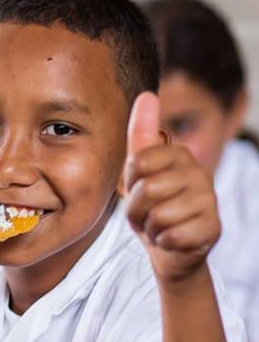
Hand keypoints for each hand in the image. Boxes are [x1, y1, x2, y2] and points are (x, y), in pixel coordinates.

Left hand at [124, 92, 219, 282]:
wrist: (169, 247)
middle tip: (147, 213)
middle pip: (146, 190)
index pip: (137, 163)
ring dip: (149, 227)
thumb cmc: (151, 207)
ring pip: (157, 215)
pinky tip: (172, 239)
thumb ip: (140, 136)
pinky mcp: (213, 228)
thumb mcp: (138, 172)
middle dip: (136, 209)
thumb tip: (147, 94)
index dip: (128, 184)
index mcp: (179, 154)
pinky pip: (171, 236)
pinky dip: (163, 242)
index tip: (137, 189)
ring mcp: (210, 200)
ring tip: (159, 225)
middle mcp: (199, 172)